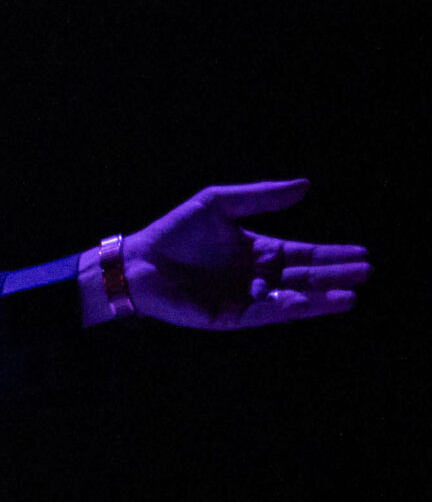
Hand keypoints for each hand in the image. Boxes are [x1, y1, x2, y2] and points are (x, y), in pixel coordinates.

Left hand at [120, 179, 369, 329]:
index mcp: (258, 251)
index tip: (362, 252)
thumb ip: (261, 196)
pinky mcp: (226, 317)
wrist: (136, 259)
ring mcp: (243, 298)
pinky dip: (285, 309)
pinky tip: (307, 302)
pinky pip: (261, 313)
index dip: (331, 254)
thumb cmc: (174, 231)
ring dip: (319, 299)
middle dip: (334, 276)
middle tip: (365, 272)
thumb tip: (305, 185)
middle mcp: (255, 277)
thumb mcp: (220, 203)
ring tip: (349, 296)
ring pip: (289, 299)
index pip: (302, 254)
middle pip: (303, 278)